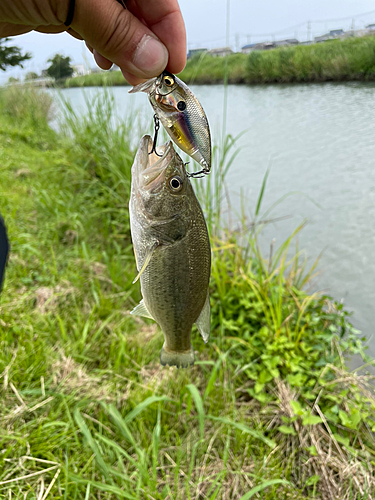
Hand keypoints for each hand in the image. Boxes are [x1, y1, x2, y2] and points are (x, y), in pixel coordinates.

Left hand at [0, 0, 185, 83]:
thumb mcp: (70, 1)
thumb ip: (115, 29)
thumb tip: (154, 61)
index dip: (170, 29)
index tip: (173, 66)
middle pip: (141, 8)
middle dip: (149, 43)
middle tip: (151, 79)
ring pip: (119, 19)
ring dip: (128, 48)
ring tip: (128, 73)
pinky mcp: (61, 5)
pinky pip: (96, 24)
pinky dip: (104, 45)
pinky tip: (104, 60)